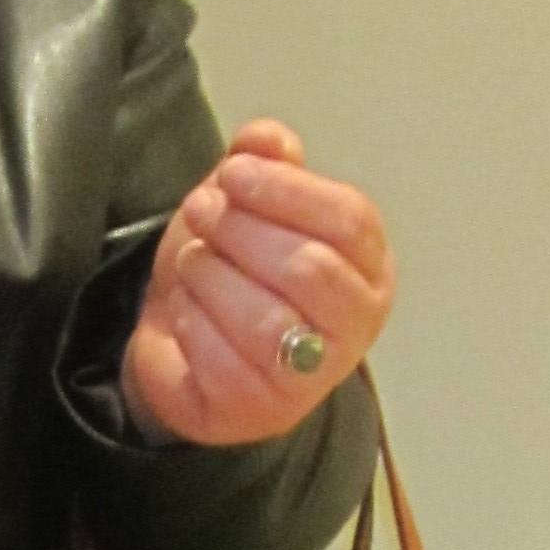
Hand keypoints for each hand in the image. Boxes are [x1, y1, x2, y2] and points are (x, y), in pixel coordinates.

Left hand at [121, 120, 395, 447]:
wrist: (179, 342)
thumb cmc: (230, 268)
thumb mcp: (247, 201)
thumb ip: (264, 163)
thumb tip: (266, 138)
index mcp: (370, 266)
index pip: (351, 223)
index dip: (289, 191)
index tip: (232, 173)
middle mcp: (356, 326)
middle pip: (311, 270)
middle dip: (243, 233)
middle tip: (201, 213)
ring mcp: (313, 377)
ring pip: (267, 321)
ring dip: (213, 277)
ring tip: (191, 261)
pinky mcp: (261, 411)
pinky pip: (225, 363)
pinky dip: (194, 323)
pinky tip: (184, 306)